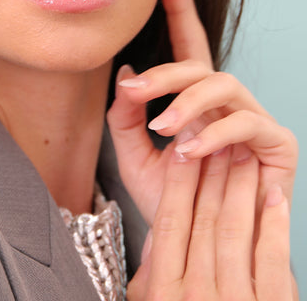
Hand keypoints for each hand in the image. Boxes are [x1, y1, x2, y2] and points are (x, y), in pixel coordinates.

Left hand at [107, 0, 297, 224]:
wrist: (194, 244)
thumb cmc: (169, 196)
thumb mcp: (134, 154)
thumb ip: (127, 114)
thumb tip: (129, 72)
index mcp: (193, 95)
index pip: (187, 39)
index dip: (179, 0)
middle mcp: (224, 100)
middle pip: (198, 64)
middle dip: (166, 74)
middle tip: (136, 91)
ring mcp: (252, 118)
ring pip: (223, 86)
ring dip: (189, 103)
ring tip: (165, 129)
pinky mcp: (276, 144)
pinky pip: (246, 124)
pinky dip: (214, 135)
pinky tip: (189, 151)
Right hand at [126, 144, 295, 299]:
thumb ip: (148, 279)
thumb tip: (149, 245)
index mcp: (165, 288)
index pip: (169, 221)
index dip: (177, 181)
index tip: (183, 150)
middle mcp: (196, 292)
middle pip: (203, 218)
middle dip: (211, 173)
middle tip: (217, 140)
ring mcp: (235, 300)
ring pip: (234, 228)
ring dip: (239, 186)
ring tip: (244, 155)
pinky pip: (272, 257)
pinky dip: (275, 222)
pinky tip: (275, 197)